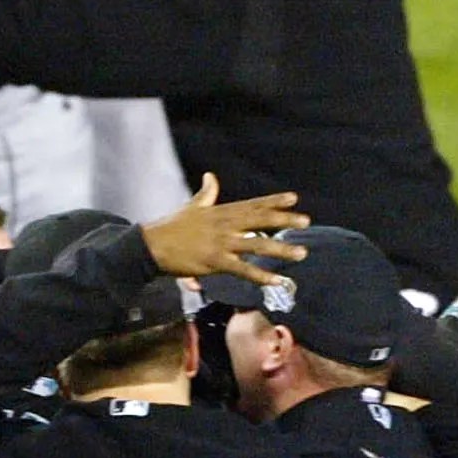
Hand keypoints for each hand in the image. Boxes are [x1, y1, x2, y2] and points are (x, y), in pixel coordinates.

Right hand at [138, 173, 310, 279]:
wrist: (151, 245)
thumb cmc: (171, 227)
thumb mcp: (192, 206)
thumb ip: (206, 193)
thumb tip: (211, 176)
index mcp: (220, 212)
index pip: (252, 205)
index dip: (273, 201)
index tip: (293, 198)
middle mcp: (224, 225)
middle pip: (259, 221)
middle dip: (284, 221)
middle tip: (305, 221)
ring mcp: (220, 243)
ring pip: (256, 245)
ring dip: (280, 250)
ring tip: (301, 253)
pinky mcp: (214, 262)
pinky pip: (242, 270)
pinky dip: (260, 276)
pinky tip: (276, 280)